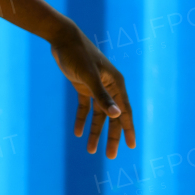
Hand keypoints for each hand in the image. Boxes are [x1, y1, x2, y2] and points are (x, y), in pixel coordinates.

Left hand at [49, 24, 136, 158]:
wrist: (62, 38)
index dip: (128, 129)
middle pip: (113, 117)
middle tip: (111, 156)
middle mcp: (109, 87)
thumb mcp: (89, 77)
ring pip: (98, 115)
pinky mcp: (82, 86)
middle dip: (112, 136)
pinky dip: (82, 119)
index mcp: (116, 84)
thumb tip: (117, 115)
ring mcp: (96, 87)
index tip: (132, 146)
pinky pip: (85, 107)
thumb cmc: (78, 54)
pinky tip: (78, 132)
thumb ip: (102, 96)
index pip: (125, 112)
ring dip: (95, 131)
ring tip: (90, 150)